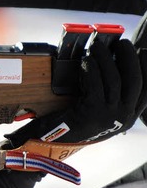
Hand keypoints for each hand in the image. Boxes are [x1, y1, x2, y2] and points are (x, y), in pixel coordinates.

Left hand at [6, 39, 146, 148]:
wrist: (51, 144)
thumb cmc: (73, 124)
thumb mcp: (99, 113)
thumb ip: (111, 96)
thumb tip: (115, 65)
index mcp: (129, 117)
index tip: (142, 51)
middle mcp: (124, 117)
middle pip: (136, 80)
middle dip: (129, 58)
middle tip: (120, 43)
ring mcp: (110, 116)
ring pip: (114, 79)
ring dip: (106, 58)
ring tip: (97, 47)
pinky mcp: (92, 112)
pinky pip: (95, 83)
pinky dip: (91, 68)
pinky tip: (85, 60)